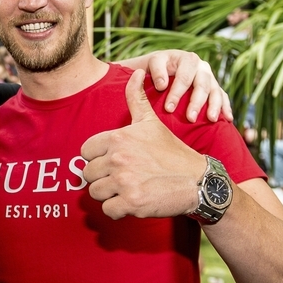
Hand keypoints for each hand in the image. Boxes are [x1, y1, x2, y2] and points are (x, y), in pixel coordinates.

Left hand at [82, 69, 207, 219]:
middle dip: (102, 177)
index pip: (85, 151)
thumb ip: (136, 99)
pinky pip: (108, 210)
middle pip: (88, 174)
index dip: (97, 157)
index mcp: (118, 137)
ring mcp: (124, 181)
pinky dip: (118, 210)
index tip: (113, 161)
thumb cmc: (172, 152)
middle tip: (122, 177)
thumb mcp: (151, 122)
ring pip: (95, 192)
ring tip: (128, 188)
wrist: (198, 181)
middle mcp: (118, 158)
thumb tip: (136, 72)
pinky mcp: (131, 202)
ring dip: (109, 194)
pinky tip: (133, 201)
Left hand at [143, 50, 231, 122]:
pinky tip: (228, 119)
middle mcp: (202, 68)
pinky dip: (226, 107)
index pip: (183, 78)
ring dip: (214, 106)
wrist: (166, 66)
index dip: (176, 93)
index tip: (168, 109)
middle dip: (196, 103)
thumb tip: (162, 86)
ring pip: (216, 92)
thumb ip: (157, 71)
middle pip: (202, 86)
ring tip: (211, 119)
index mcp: (188, 59)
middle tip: (190, 118)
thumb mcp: (154, 62)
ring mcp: (211, 78)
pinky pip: (223, 97)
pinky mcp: (215, 88)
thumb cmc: (159, 66)